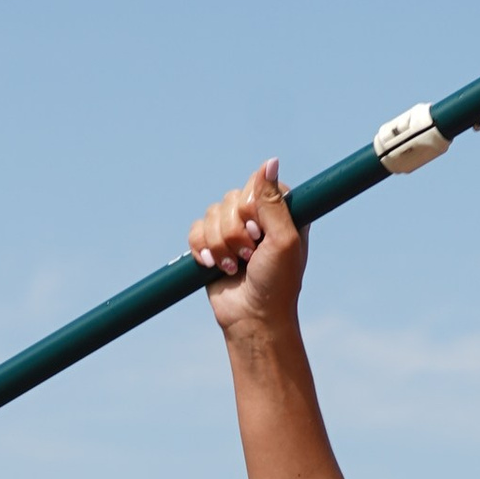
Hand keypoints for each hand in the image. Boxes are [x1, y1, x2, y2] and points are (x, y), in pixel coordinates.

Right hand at [189, 162, 305, 346]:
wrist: (252, 318)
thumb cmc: (276, 283)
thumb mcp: (283, 240)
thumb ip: (274, 201)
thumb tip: (271, 160)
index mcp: (280, 211)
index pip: (257, 185)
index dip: (252, 208)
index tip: (259, 233)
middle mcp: (257, 216)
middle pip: (230, 198)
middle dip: (235, 232)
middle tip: (250, 256)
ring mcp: (233, 229)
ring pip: (211, 213)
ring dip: (220, 245)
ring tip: (235, 267)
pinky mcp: (212, 243)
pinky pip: (195, 229)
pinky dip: (202, 249)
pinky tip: (214, 266)